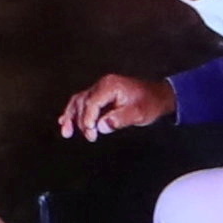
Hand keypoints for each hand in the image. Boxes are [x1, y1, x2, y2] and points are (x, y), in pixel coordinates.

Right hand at [54, 71, 173, 140]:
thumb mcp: (138, 113)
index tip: (91, 133)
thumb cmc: (149, 103)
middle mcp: (102, 84)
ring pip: (78, 102)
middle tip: (91, 137)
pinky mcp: (99, 95)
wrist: (157, 96)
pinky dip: (72, 112)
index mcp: (110, 86)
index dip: (88, 119)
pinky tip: (64, 122)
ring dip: (71, 117)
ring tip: (66, 132)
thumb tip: (102, 126)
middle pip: (82, 103)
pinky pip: (81, 102)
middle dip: (82, 121)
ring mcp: (99, 89)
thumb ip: (120, 119)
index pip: (91, 102)